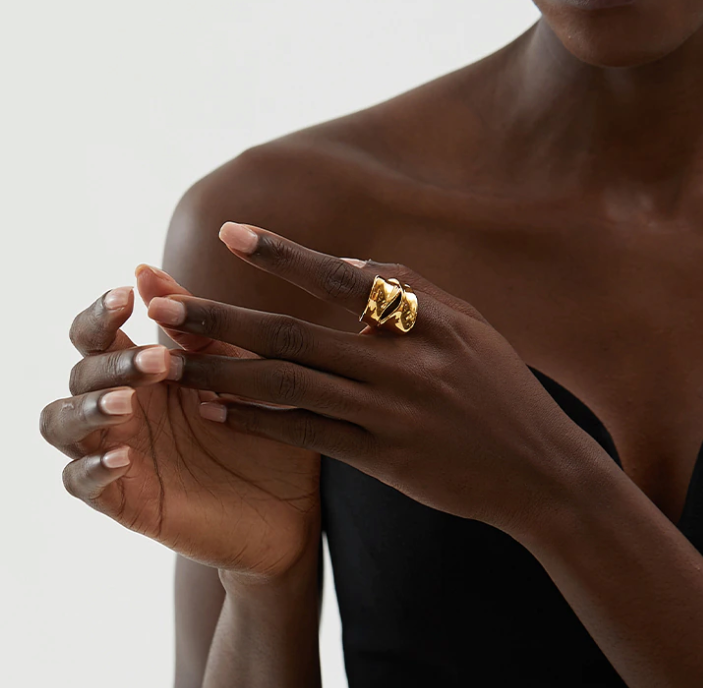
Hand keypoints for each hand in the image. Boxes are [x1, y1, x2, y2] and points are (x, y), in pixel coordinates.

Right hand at [38, 265, 319, 577]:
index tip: (125, 296)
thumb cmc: (270, 435)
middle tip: (159, 364)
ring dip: (87, 408)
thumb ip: (198, 329)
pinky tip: (123, 456)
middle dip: (112, 363)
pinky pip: (80, 483)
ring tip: (126, 403)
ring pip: (60, 423)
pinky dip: (92, 467)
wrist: (296, 510)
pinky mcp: (124, 501)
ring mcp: (118, 454)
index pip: (97, 336)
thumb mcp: (241, 374)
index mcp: (146, 375)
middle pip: (80, 373)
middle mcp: (123, 410)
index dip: (99, 315)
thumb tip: (145, 270)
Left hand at [147, 222, 588, 534]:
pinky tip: (216, 411)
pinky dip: (258, 422)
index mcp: (430, 320)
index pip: (342, 279)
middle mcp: (406, 364)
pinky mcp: (385, 460)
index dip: (283, 255)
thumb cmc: (501, 388)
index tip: (229, 234)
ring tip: (171, 361)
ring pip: (288, 387)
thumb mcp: (468, 325)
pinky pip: (307, 437)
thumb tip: (342, 265)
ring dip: (224, 372)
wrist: (540, 468)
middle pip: (294, 335)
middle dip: (220, 318)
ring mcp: (392, 414)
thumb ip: (408, 290)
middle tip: (162, 304)